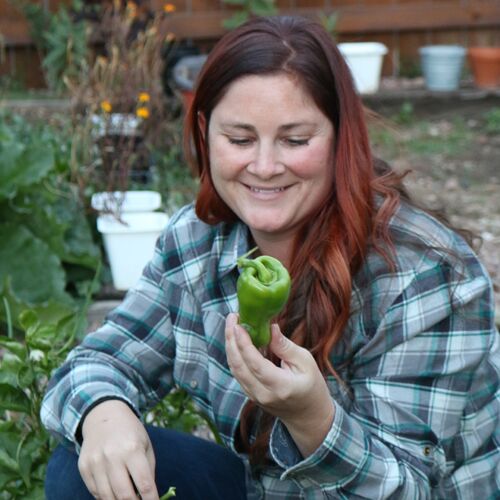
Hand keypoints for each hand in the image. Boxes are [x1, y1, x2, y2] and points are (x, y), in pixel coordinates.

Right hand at [78, 399, 158, 499]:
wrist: (103, 416)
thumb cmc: (130, 432)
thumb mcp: (145, 445)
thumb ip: (148, 471)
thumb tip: (147, 496)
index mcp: (132, 449)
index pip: (144, 483)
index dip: (151, 499)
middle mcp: (112, 456)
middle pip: (124, 495)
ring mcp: (96, 462)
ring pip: (108, 498)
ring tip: (127, 498)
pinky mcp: (84, 467)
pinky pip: (95, 492)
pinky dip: (106, 497)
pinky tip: (113, 492)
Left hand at [225, 313, 334, 456]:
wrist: (309, 417)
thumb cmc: (312, 387)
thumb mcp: (306, 362)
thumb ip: (286, 346)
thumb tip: (270, 328)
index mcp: (280, 386)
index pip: (255, 363)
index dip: (244, 343)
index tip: (239, 324)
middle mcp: (263, 394)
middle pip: (239, 366)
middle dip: (232, 339)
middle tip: (232, 317)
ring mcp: (254, 397)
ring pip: (235, 369)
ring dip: (230, 345)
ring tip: (232, 324)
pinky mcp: (250, 394)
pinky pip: (237, 372)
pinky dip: (234, 354)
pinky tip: (236, 339)